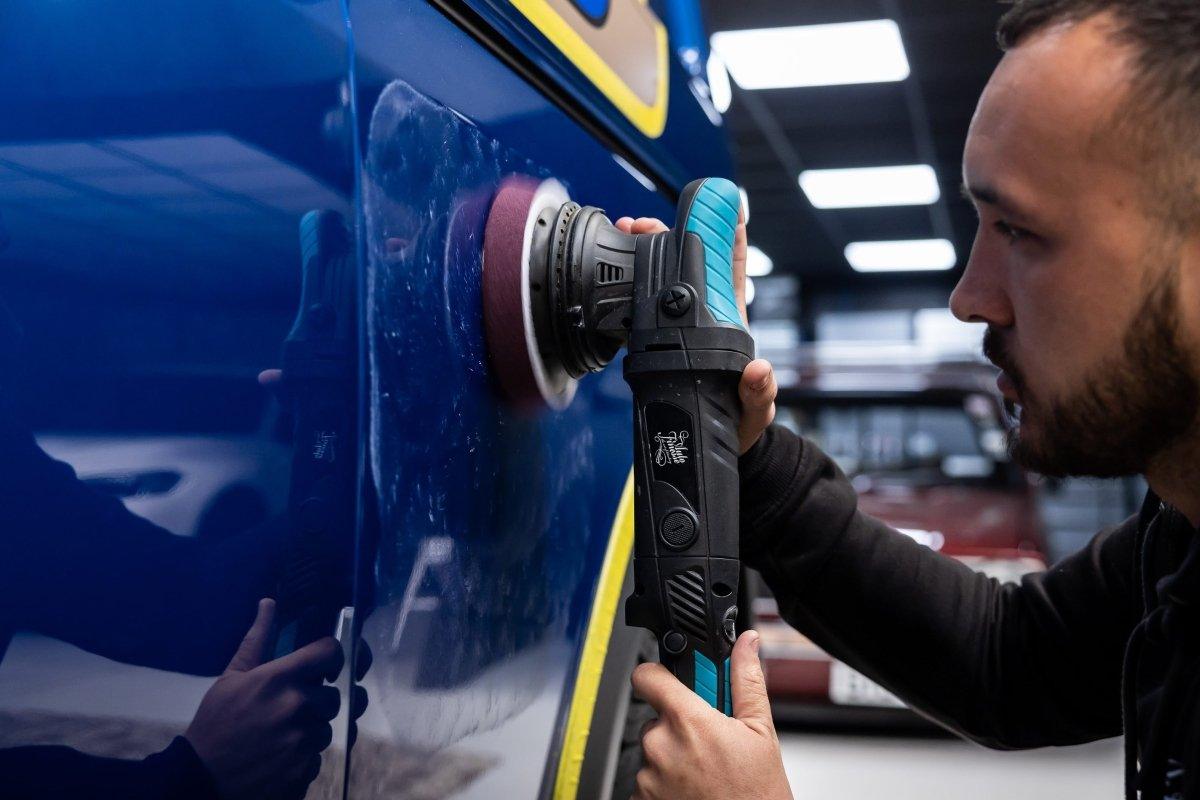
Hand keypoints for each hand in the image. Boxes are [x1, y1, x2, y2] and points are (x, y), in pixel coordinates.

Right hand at [185, 599, 344, 799]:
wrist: (201, 777)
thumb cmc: (215, 723)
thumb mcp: (231, 677)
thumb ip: (257, 640)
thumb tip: (269, 603)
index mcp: (279, 678)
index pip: (331, 652)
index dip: (331, 656)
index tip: (324, 663)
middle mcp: (297, 705)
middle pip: (335, 694)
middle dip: (318, 699)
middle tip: (292, 706)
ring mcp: (302, 739)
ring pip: (328, 726)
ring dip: (312, 728)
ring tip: (282, 732)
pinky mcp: (303, 768)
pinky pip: (318, 755)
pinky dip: (305, 755)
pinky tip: (282, 753)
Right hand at [615, 210, 774, 453]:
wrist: (715, 447)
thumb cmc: (741, 426)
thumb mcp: (754, 413)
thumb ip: (759, 395)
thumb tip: (759, 370)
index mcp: (732, 325)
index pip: (733, 270)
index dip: (730, 234)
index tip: (721, 202)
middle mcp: (708, 320)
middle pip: (691, 265)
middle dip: (669, 234)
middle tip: (644, 222)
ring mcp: (682, 330)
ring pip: (664, 280)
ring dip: (647, 253)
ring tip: (627, 233)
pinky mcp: (659, 345)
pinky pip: (643, 309)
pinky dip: (630, 287)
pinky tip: (617, 275)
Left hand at [630, 631, 792, 799]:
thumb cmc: (757, 796)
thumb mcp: (761, 732)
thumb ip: (746, 680)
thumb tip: (746, 645)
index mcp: (688, 721)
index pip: (648, 676)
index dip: (659, 674)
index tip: (671, 680)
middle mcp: (661, 746)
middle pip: (657, 717)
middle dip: (679, 724)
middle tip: (708, 741)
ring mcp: (648, 777)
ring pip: (654, 750)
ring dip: (673, 756)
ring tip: (705, 772)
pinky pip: (647, 780)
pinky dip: (665, 783)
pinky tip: (693, 789)